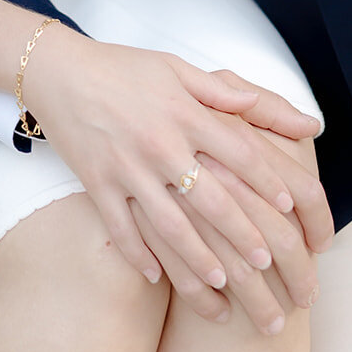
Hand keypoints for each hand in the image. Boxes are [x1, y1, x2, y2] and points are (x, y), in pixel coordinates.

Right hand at [25, 27, 330, 327]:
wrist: (60, 71)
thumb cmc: (125, 69)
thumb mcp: (180, 69)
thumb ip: (231, 94)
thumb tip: (286, 113)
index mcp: (186, 112)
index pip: (239, 152)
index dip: (268, 181)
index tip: (291, 208)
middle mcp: (160, 143)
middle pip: (212, 198)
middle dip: (242, 233)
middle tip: (269, 262)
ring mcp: (127, 167)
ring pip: (169, 225)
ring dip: (198, 258)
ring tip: (223, 283)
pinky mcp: (96, 184)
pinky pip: (121, 229)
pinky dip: (139, 257)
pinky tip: (157, 279)